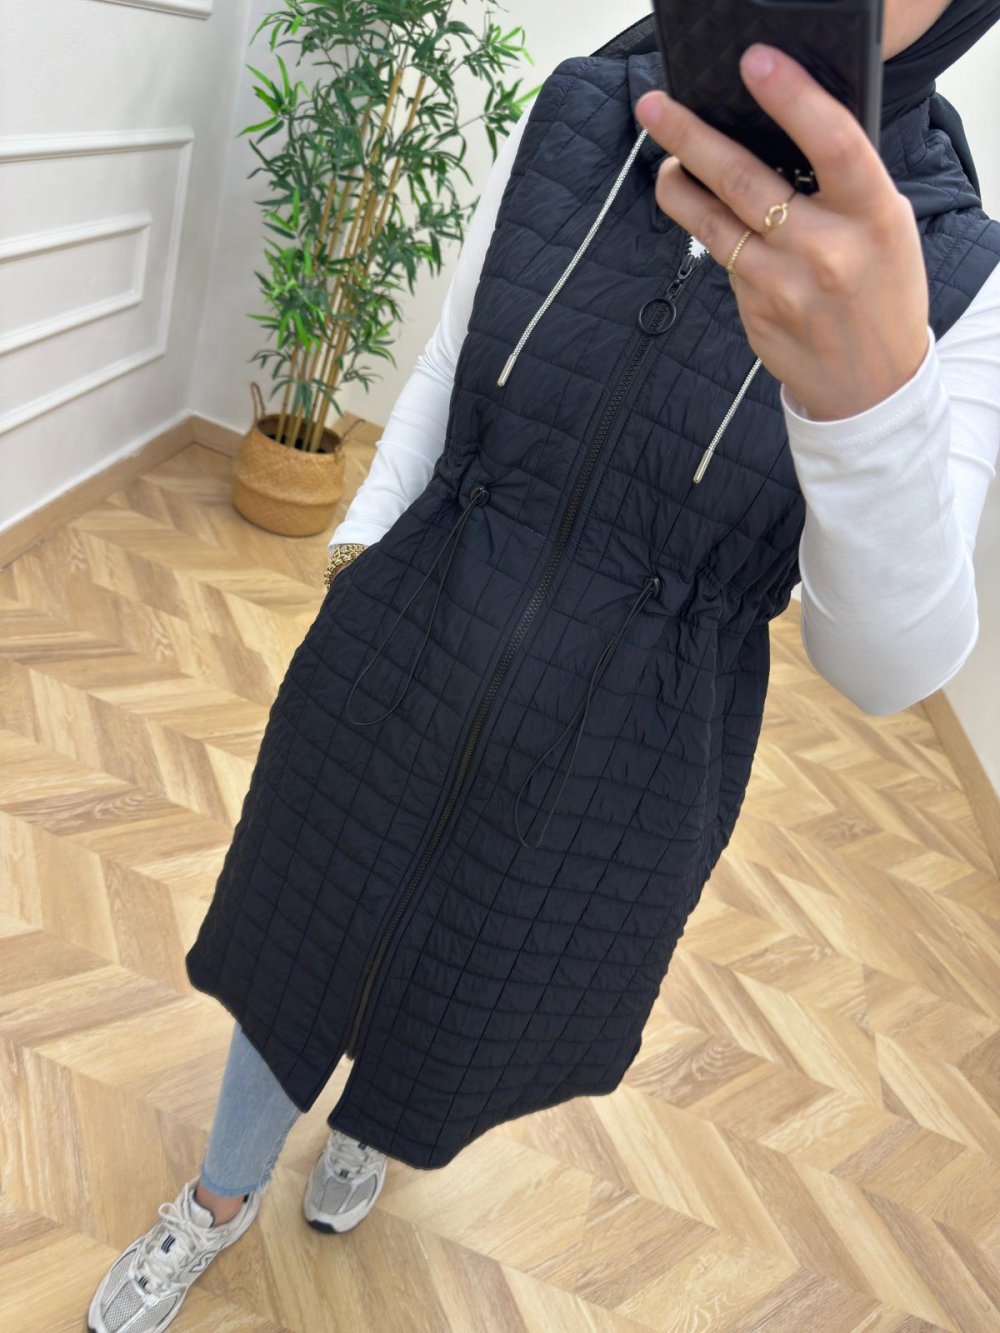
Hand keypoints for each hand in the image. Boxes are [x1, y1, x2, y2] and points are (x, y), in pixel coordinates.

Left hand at [635, 43, 929, 420]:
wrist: (872, 386)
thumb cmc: (881, 290)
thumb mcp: (886, 228)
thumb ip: (844, 184)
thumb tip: (776, 132)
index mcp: (874, 216)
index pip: (832, 143)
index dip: (792, 98)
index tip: (754, 64)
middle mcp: (827, 251)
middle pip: (746, 181)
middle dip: (692, 137)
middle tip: (655, 107)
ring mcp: (784, 286)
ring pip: (714, 223)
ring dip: (679, 187)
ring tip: (665, 164)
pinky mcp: (754, 313)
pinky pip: (723, 261)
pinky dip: (712, 232)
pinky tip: (709, 219)